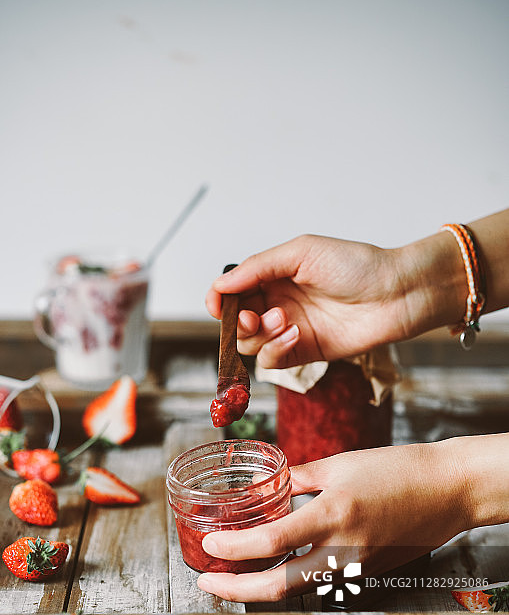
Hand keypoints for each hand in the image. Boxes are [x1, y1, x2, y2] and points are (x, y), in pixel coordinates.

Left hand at [196, 438, 473, 601]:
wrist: (446, 491)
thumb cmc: (397, 470)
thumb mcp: (339, 464)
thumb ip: (296, 478)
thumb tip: (262, 487)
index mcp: (333, 515)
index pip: (271, 542)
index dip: (234, 548)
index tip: (210, 544)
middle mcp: (342, 550)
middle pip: (278, 588)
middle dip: (235, 591)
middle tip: (208, 582)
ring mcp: (355, 568)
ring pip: (295, 591)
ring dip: (258, 588)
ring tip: (232, 576)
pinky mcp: (364, 574)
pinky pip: (318, 583)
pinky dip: (289, 580)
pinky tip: (272, 567)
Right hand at [206, 233, 460, 369]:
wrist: (395, 293)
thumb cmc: (356, 265)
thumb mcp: (301, 252)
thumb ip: (257, 267)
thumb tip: (221, 284)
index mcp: (275, 276)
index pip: (234, 291)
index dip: (220, 300)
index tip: (218, 305)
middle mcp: (278, 303)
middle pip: (237, 321)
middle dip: (239, 321)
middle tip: (255, 317)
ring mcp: (290, 329)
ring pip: (250, 344)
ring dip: (259, 335)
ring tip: (284, 321)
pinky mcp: (305, 353)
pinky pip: (272, 362)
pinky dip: (275, 351)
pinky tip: (294, 336)